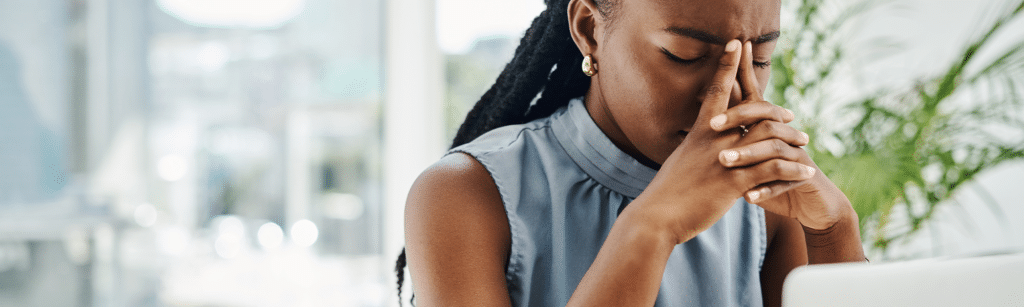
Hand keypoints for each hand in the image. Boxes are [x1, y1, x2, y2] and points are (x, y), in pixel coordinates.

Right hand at [631, 40, 816, 243]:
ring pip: (770, 138)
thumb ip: (696, 149)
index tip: (737, 43)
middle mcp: (713, 140)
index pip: (717, 90)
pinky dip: (793, 169)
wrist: (657, 216)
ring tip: (805, 143)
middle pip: (754, 110)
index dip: (727, 65)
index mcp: (699, 132)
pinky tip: (806, 171)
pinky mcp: (735, 183)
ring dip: (792, 139)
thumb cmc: (667, 192)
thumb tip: (703, 146)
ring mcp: (725, 159)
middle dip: (777, 108)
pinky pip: (773, 170)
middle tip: (791, 115)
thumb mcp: (681, 161)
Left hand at [711, 41, 851, 229]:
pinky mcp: (805, 176)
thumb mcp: (749, 159)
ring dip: (748, 153)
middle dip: (737, 119)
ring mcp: (795, 155)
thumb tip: (699, 129)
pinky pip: (785, 181)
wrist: (808, 203)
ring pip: (773, 148)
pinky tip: (747, 197)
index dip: (737, 87)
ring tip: (724, 160)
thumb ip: (731, 143)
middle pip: (763, 118)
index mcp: (768, 128)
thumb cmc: (770, 178)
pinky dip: (765, 190)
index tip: (709, 85)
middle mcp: (784, 136)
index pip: (753, 101)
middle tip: (712, 125)